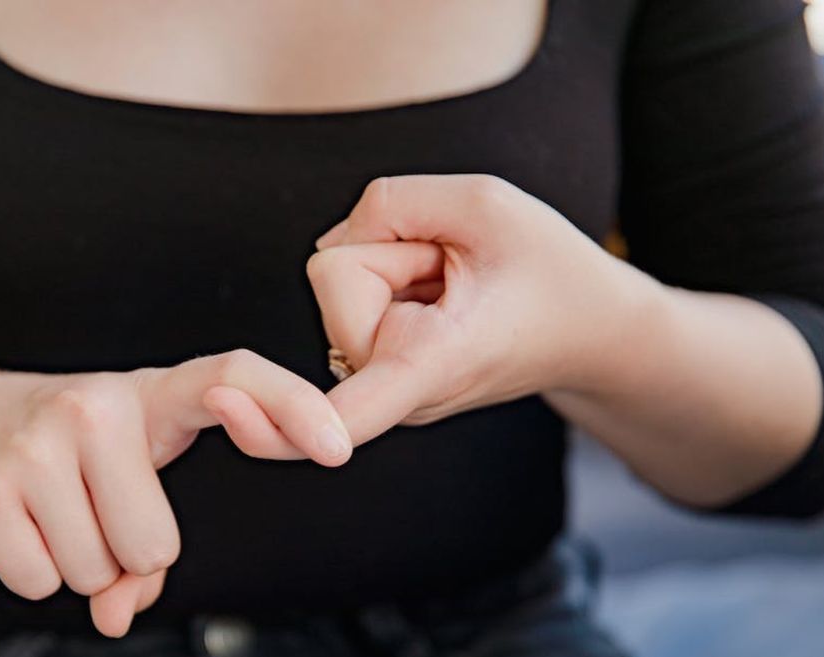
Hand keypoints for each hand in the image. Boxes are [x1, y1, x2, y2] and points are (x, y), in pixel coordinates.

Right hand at [0, 350, 351, 636]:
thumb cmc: (63, 449)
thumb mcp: (120, 472)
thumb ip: (146, 545)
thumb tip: (119, 611)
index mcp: (150, 394)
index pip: (234, 375)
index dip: (292, 407)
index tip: (338, 447)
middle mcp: (98, 402)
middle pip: (155, 545)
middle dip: (124, 554)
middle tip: (90, 508)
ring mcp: (38, 439)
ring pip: (95, 570)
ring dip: (76, 562)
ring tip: (50, 507)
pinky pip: (39, 580)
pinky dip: (30, 570)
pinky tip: (15, 520)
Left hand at [308, 174, 649, 442]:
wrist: (590, 327)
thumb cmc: (549, 270)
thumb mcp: (484, 202)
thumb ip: (392, 202)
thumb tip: (330, 242)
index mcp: (429, 367)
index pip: (343, 414)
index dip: (284, 419)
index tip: (233, 413)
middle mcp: (395, 392)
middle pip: (334, 274)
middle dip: (392, 248)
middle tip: (459, 270)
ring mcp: (381, 381)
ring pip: (340, 278)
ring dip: (396, 260)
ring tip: (454, 283)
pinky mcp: (373, 362)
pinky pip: (350, 289)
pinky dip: (391, 272)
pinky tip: (436, 292)